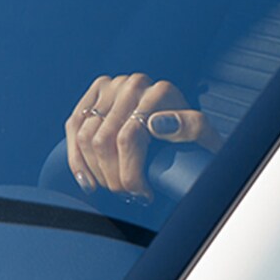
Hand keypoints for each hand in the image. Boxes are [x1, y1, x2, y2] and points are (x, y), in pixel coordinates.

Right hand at [65, 74, 221, 201]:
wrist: (185, 125)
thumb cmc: (195, 138)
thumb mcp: (206, 136)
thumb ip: (192, 126)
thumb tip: (155, 123)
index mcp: (161, 92)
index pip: (128, 139)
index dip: (130, 174)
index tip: (141, 194)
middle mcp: (134, 84)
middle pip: (104, 141)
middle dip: (112, 177)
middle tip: (126, 195)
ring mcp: (112, 86)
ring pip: (86, 137)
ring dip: (94, 171)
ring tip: (112, 187)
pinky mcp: (95, 93)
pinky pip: (73, 126)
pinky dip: (76, 157)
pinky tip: (87, 180)